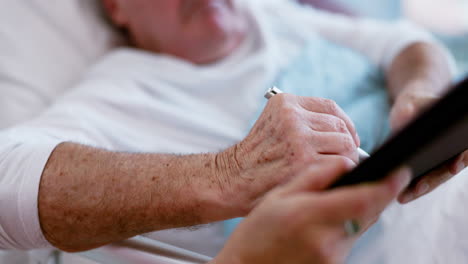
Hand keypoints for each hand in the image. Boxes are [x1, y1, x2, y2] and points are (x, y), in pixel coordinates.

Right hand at [211, 159, 410, 263]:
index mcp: (310, 216)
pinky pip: (352, 239)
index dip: (386, 187)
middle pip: (369, 214)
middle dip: (375, 195)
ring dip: (360, 210)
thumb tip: (346, 163)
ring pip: (363, 226)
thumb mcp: (279, 194)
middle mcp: (327, 241)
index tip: (400, 173)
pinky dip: (348, 225)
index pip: (363, 201)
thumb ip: (315, 175)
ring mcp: (333, 257)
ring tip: (333, 204)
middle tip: (366, 182)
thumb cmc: (258, 231)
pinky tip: (326, 222)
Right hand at [218, 94, 360, 214]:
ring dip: (345, 160)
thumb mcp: (274, 125)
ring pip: (345, 144)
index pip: (330, 107)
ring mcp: (298, 137)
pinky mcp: (303, 160)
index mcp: (285, 103)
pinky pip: (341, 163)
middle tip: (342, 160)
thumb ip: (303, 121)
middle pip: (340, 126)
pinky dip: (341, 173)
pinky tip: (329, 178)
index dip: (344, 124)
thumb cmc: (257, 158)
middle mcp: (291, 116)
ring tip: (333, 170)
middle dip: (346, 145)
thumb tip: (347, 134)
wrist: (232, 180)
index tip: (347, 138)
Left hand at [389, 83, 466, 202]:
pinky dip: (412, 188)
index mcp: (458, 133)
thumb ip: (410, 107)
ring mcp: (442, 161)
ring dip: (420, 190)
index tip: (453, 166)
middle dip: (432, 181)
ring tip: (403, 197)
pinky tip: (400, 195)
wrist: (410, 107)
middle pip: (448, 168)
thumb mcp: (412, 101)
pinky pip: (423, 180)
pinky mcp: (429, 168)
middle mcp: (454, 150)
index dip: (462, 157)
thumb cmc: (415, 102)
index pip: (465, 149)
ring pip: (435, 178)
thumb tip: (405, 117)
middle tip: (417, 189)